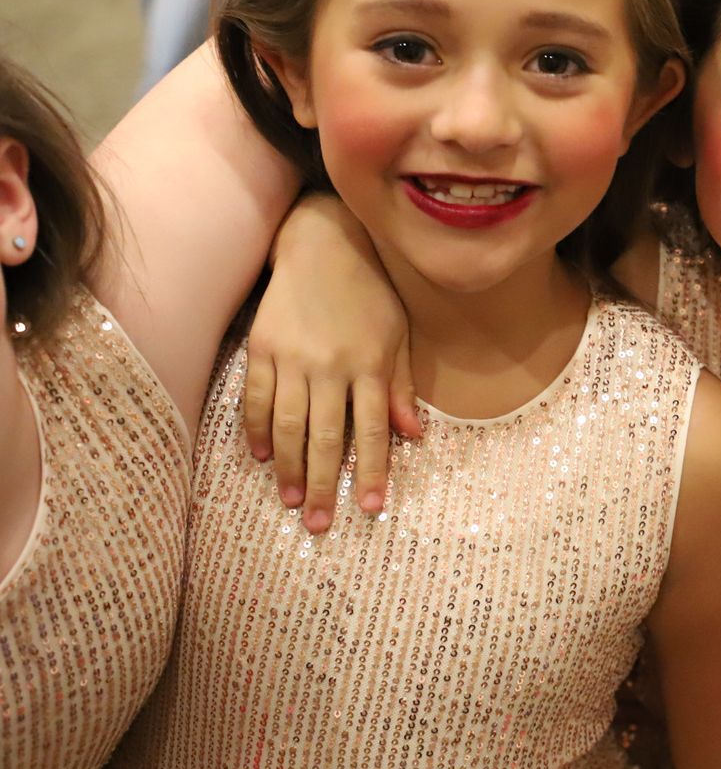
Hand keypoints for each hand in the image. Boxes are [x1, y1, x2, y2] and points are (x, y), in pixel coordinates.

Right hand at [243, 194, 416, 532]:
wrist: (322, 243)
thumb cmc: (371, 292)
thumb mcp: (399, 333)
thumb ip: (402, 385)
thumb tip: (414, 435)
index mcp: (370, 364)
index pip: (373, 430)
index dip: (373, 472)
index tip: (370, 509)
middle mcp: (330, 366)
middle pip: (326, 438)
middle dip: (324, 485)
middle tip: (319, 525)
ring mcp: (292, 358)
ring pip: (289, 426)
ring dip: (289, 470)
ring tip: (291, 502)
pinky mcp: (261, 349)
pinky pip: (258, 400)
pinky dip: (260, 432)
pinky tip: (264, 458)